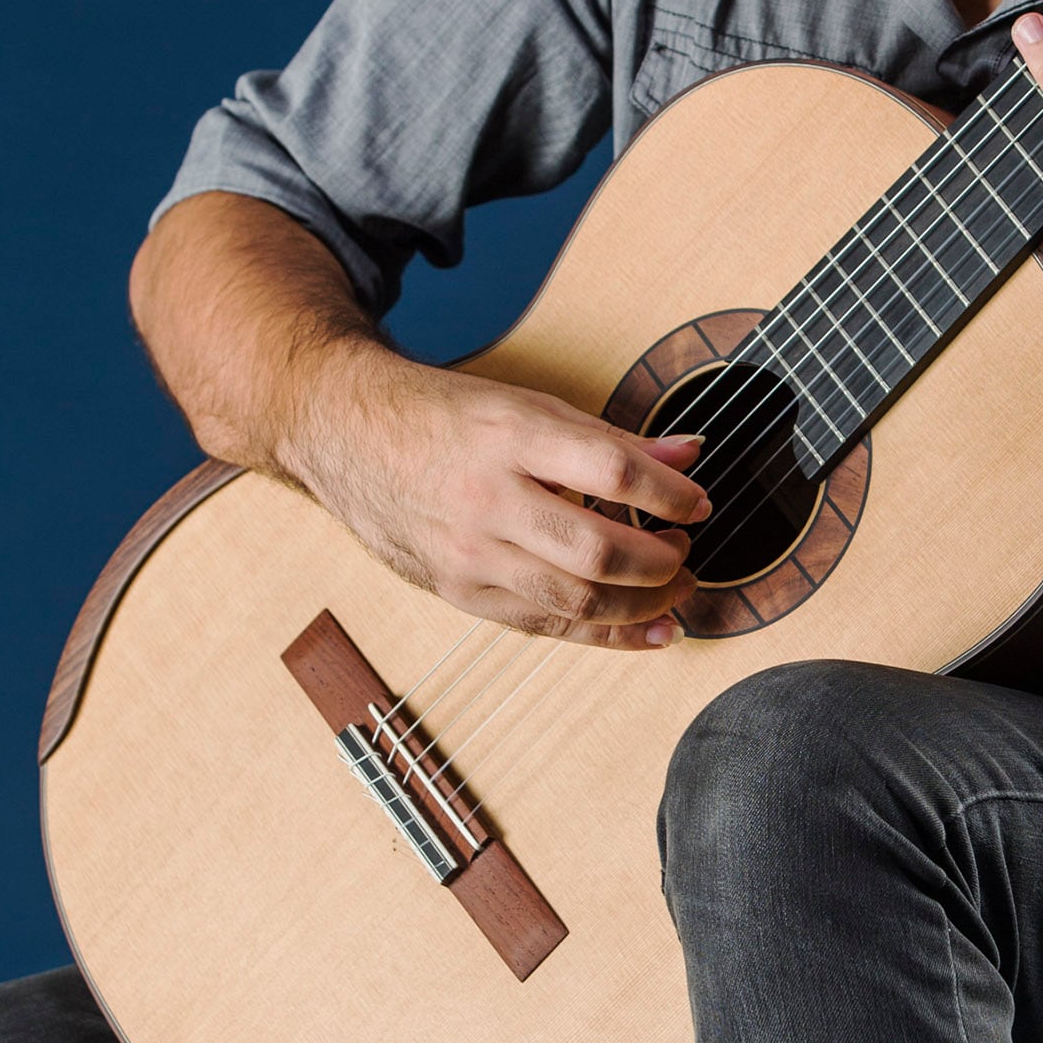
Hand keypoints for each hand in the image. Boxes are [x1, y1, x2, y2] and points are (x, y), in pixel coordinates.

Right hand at [281, 345, 709, 647]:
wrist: (344, 434)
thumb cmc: (442, 418)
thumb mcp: (527, 406)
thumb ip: (609, 439)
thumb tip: (687, 456)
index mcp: (509, 436)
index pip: (611, 472)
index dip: (669, 493)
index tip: (699, 502)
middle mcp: (487, 499)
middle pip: (596, 550)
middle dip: (660, 562)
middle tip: (685, 551)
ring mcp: (469, 553)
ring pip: (574, 601)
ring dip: (641, 604)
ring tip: (673, 587)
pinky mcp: (457, 591)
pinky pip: (542, 626)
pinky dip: (603, 635)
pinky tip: (646, 630)